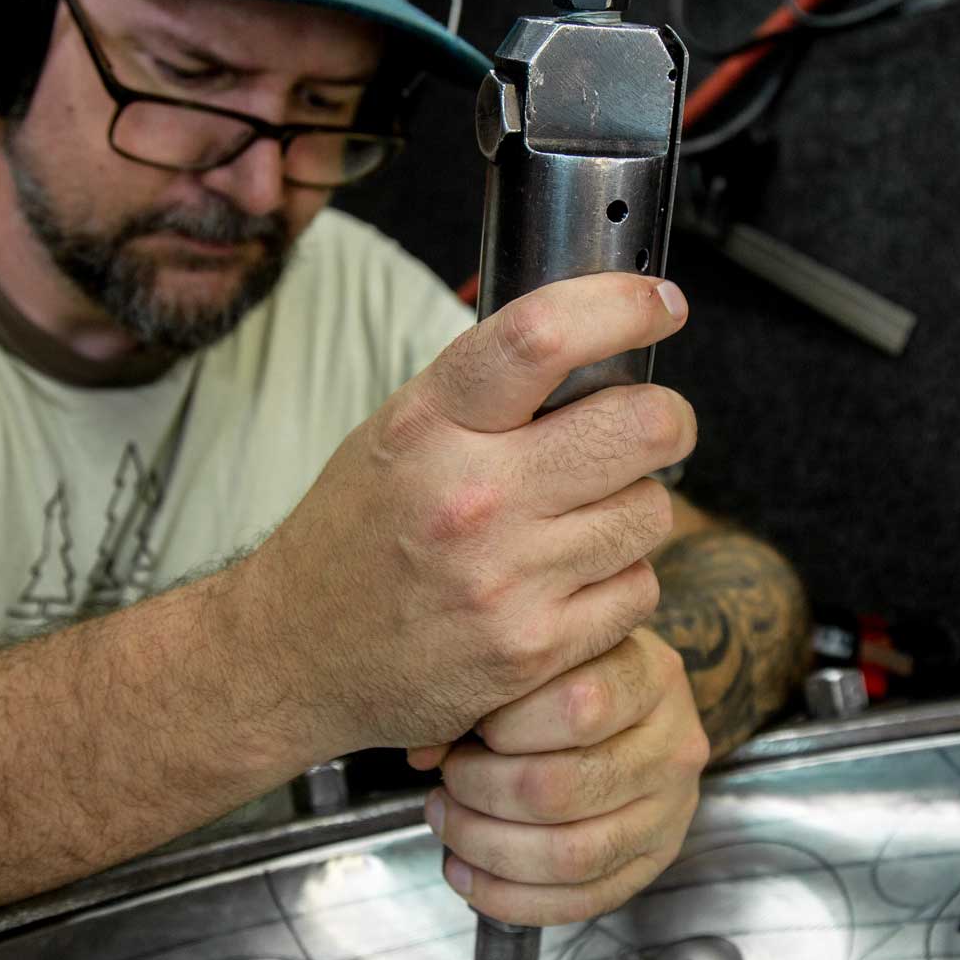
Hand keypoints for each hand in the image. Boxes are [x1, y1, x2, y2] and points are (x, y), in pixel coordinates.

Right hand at [237, 273, 695, 757]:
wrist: (293, 655)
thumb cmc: (350, 538)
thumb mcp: (395, 436)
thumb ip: (483, 395)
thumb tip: (589, 345)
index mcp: (430, 425)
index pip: (542, 335)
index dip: (624, 306)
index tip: (660, 303)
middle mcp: (472, 496)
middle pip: (640, 425)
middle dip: (667, 419)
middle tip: (654, 425)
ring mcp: (507, 579)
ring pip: (650, 512)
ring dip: (633, 508)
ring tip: (583, 520)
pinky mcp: (533, 649)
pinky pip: (637, 592)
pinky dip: (618, 583)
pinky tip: (569, 583)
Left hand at [417, 628, 707, 925]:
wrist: (633, 706)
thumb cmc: (573, 675)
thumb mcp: (543, 658)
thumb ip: (487, 688)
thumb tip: (425, 752)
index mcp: (648, 674)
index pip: (580, 705)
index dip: (509, 723)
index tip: (473, 722)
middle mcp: (671, 744)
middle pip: (562, 788)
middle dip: (482, 790)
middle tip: (449, 778)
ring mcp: (669, 810)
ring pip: (571, 853)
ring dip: (489, 846)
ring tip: (449, 822)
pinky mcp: (652, 862)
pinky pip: (581, 900)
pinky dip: (511, 897)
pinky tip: (466, 873)